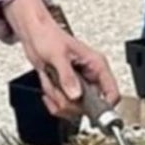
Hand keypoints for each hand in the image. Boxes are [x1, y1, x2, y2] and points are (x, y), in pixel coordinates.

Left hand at [4, 0, 119, 117]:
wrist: (33, 35)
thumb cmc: (48, 35)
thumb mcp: (57, 55)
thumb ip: (67, 76)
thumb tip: (75, 95)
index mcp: (96, 65)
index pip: (112, 93)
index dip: (105, 106)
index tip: (90, 109)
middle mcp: (90, 77)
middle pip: (89, 107)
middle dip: (69, 101)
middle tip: (58, 87)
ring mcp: (79, 85)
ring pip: (74, 109)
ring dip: (57, 98)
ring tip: (52, 81)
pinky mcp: (67, 90)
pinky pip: (63, 107)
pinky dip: (52, 101)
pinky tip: (48, 87)